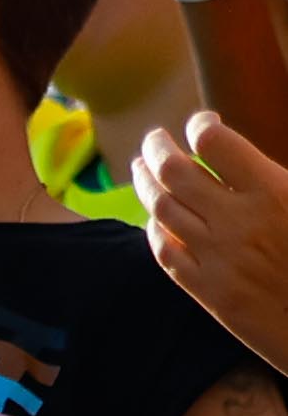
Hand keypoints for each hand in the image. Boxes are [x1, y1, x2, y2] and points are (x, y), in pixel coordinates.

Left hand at [143, 116, 287, 377]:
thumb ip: (278, 179)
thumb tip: (250, 162)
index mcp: (274, 192)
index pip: (215, 143)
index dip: (202, 126)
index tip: (202, 123)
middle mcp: (237, 222)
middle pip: (175, 172)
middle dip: (157, 148)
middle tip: (153, 138)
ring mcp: (217, 258)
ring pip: (161, 209)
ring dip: (146, 183)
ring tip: (140, 168)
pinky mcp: (208, 292)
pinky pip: (165, 252)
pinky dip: (154, 229)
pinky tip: (154, 218)